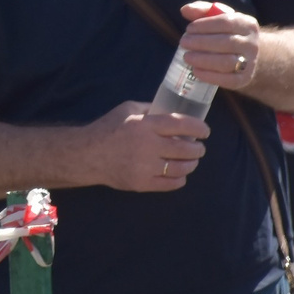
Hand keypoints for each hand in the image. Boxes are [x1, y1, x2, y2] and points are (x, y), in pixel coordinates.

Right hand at [79, 100, 207, 192]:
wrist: (88, 155)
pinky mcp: (142, 183)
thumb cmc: (109, 128)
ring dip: (191, 164)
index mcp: (146, 125)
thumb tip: (174, 111)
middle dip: (198, 149)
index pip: (182, 125)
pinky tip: (179, 173)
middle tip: (199, 148)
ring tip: (191, 160)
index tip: (205, 131)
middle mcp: (148, 146)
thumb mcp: (129, 109)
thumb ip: (151, 109)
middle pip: (186, 150)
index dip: (199, 128)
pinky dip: (180, 179)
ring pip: (182, 168)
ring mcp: (145, 167)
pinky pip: (171, 184)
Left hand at [179, 0, 260, 89]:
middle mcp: (252, 43)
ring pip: (226, 62)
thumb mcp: (219, 18)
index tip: (189, 29)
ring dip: (203, 60)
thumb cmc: (228, 33)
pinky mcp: (244, 79)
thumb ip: (202, 10)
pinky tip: (195, 70)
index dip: (205, 25)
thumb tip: (185, 10)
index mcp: (247, 24)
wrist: (247, 56)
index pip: (226, 22)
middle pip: (226, 43)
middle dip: (201, 42)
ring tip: (187, 56)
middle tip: (183, 42)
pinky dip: (209, 76)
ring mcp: (250, 63)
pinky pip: (227, 80)